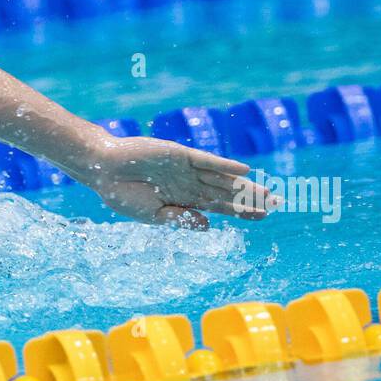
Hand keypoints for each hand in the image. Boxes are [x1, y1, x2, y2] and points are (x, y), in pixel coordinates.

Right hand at [84, 136, 280, 228]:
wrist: (104, 169)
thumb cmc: (122, 195)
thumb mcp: (151, 215)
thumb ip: (179, 219)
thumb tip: (208, 225)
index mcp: (183, 201)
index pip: (219, 207)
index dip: (241, 212)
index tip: (262, 217)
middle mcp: (190, 184)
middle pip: (227, 193)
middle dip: (250, 199)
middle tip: (276, 204)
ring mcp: (187, 169)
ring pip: (222, 179)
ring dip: (244, 185)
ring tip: (268, 193)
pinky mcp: (181, 155)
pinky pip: (208, 161)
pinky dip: (225, 166)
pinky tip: (244, 170)